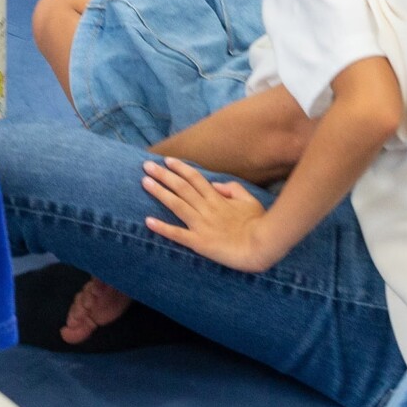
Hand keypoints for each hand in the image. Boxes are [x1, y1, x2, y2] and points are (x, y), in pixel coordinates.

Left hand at [140, 157, 280, 271]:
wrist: (262, 246)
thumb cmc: (258, 224)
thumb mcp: (249, 200)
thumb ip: (233, 189)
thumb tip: (216, 185)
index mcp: (217, 198)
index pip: (195, 178)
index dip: (180, 168)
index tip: (167, 160)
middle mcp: (206, 208)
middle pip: (181, 187)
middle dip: (163, 175)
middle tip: (146, 165)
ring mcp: (201, 225)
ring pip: (176, 204)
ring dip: (159, 192)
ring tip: (144, 182)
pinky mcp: (199, 243)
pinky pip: (177, 234)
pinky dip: (162, 228)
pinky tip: (148, 221)